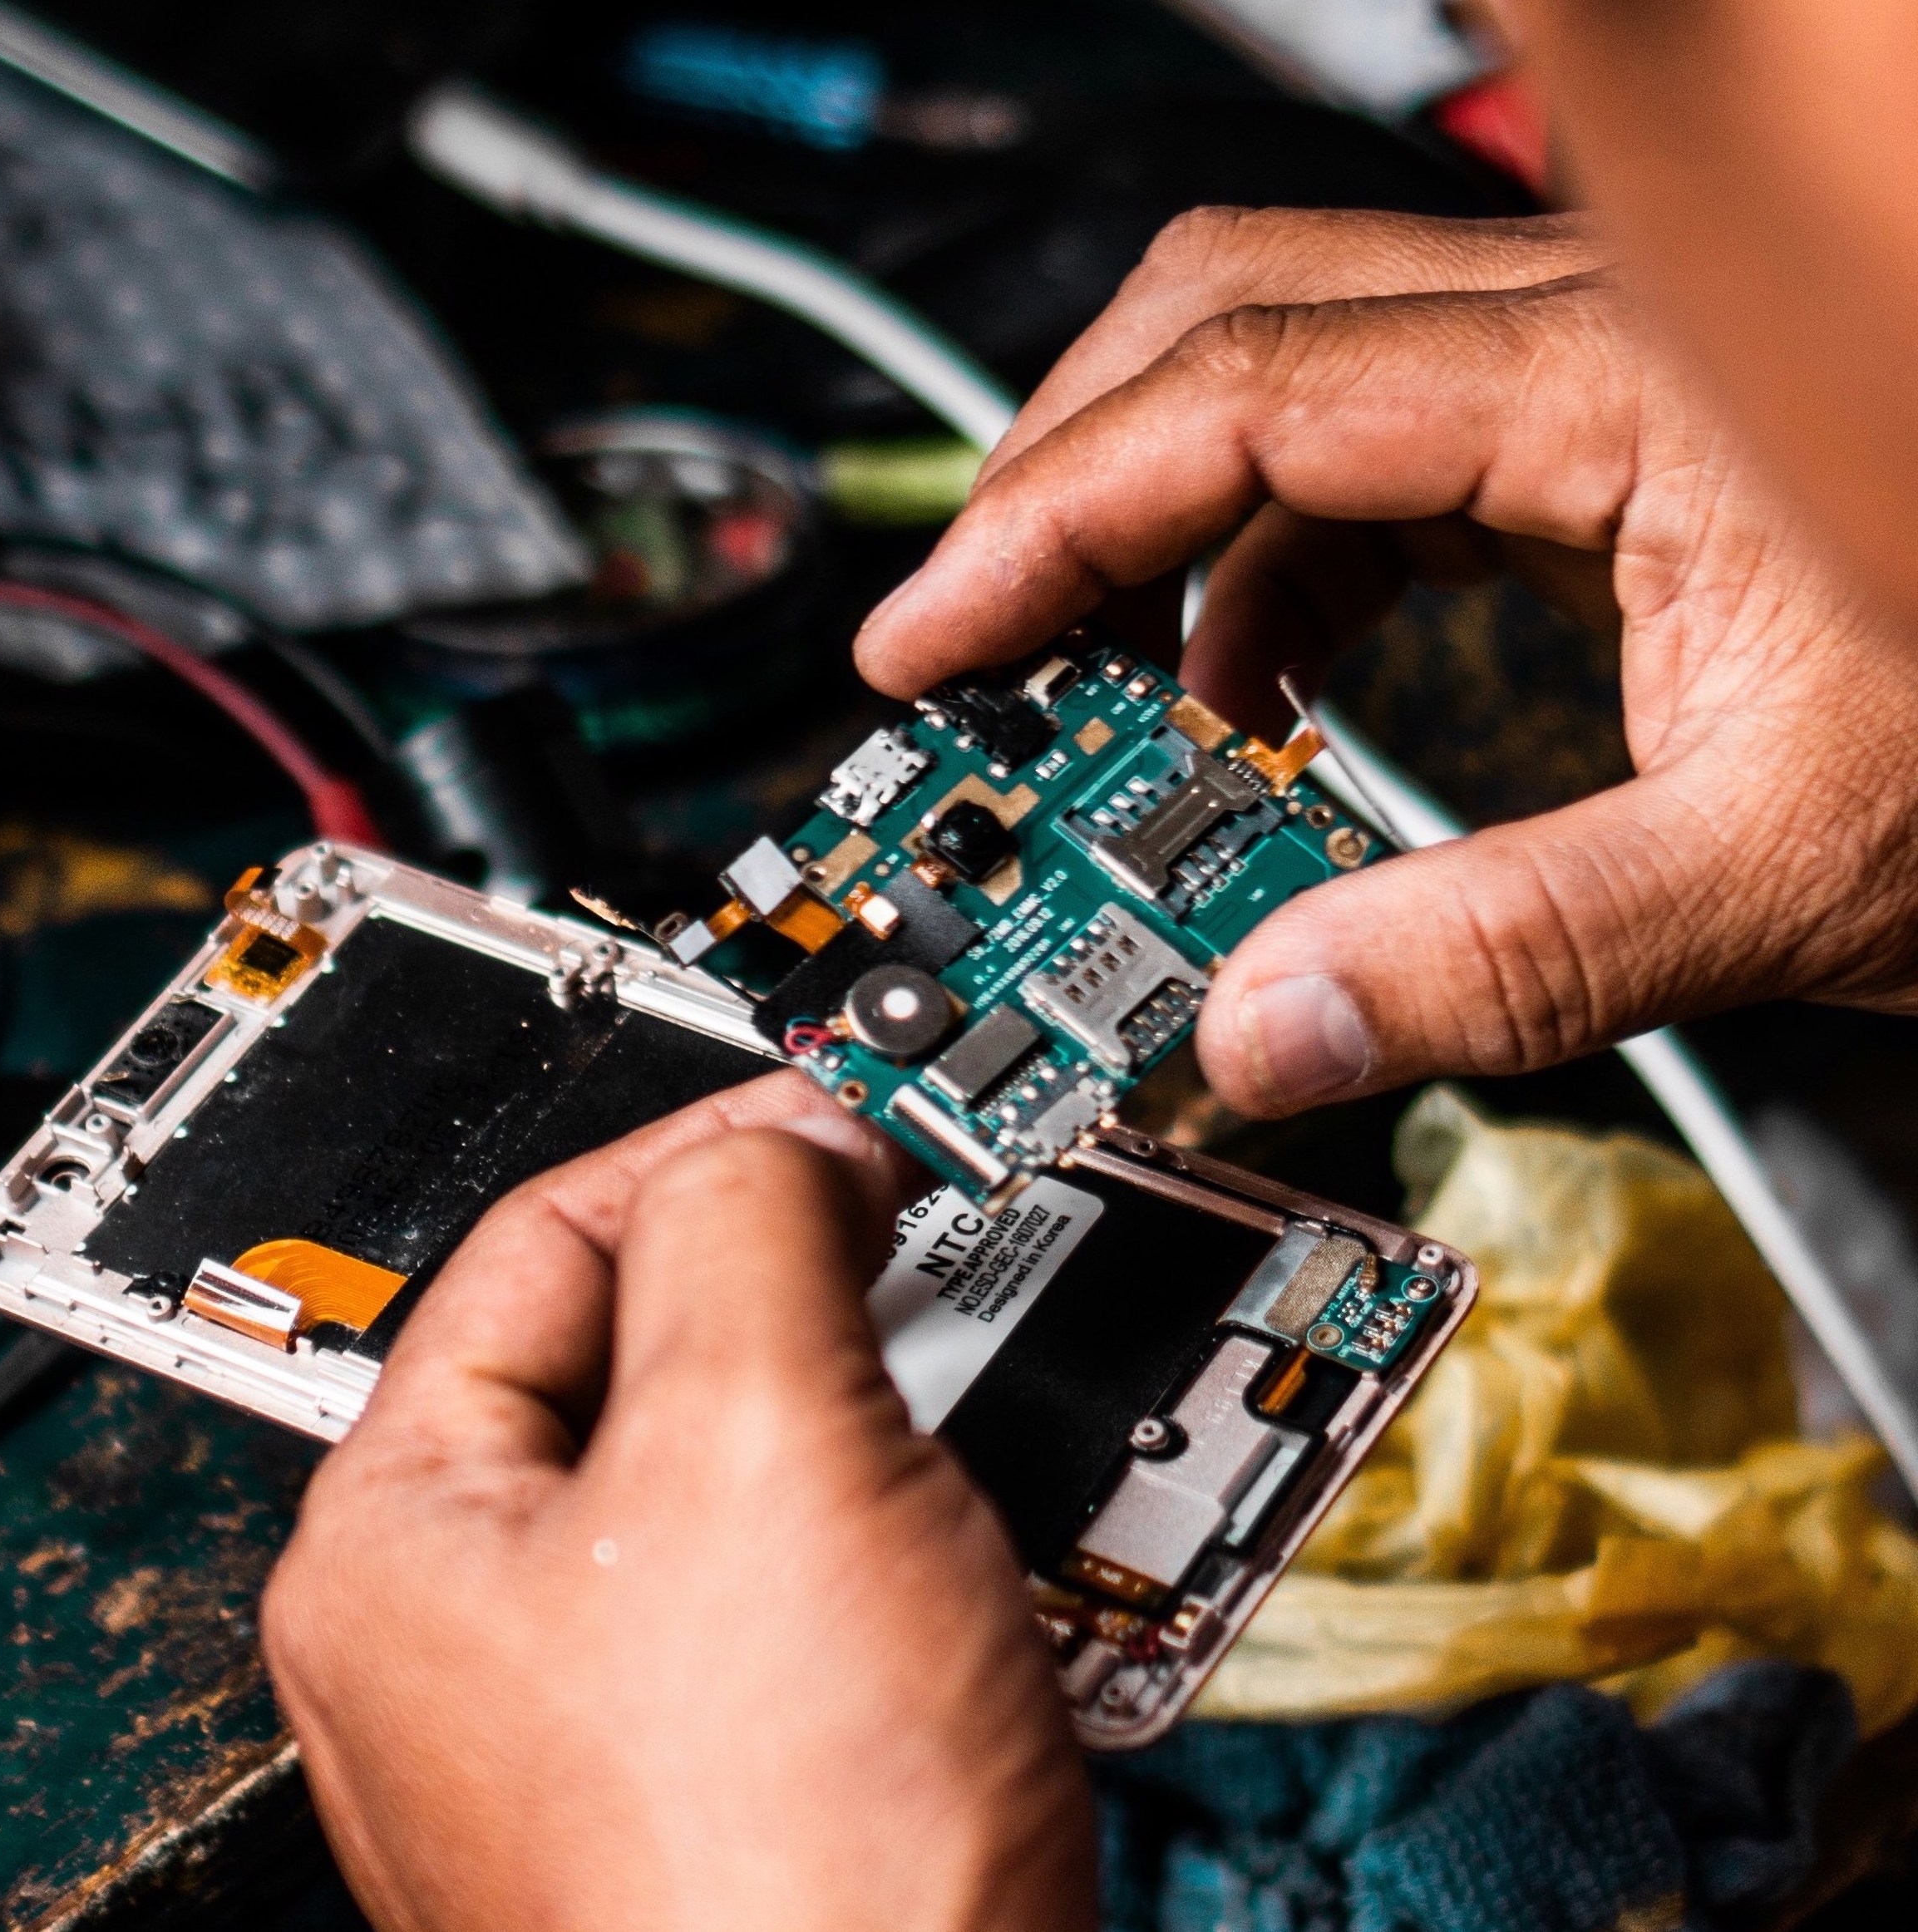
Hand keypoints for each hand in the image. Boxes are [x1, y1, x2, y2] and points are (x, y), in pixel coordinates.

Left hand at [261, 1070, 1096, 1931]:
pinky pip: (811, 1593)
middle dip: (811, 1290)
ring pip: (747, 1474)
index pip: (547, 1240)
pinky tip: (984, 1544)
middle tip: (927, 1242)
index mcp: (405, 1542)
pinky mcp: (729, 1784)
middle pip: (649, 1356)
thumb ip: (750, 1223)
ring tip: (975, 1398)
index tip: (849, 1117)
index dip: (712, 1147)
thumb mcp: (761, 1434)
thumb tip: (785, 1142)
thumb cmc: (793, 1863)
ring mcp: (600, 1725)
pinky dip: (905, 1536)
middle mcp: (473, 1640)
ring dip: (880, 1416)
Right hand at [855, 209, 1917, 1114]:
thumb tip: (1269, 1032)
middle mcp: (1585, 349)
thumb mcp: (1787, 866)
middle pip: (1226, 327)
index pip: (1239, 396)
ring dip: (1157, 542)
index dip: (1047, 515)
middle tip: (978, 646)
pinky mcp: (1590, 461)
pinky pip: (1368, 474)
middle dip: (1067, 485)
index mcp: (1621, 391)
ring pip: (1285, 395)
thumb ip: (1514, 955)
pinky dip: (1265, 581)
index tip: (932, 637)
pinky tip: (1249, 696)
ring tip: (1095, 699)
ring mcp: (1583, 394)